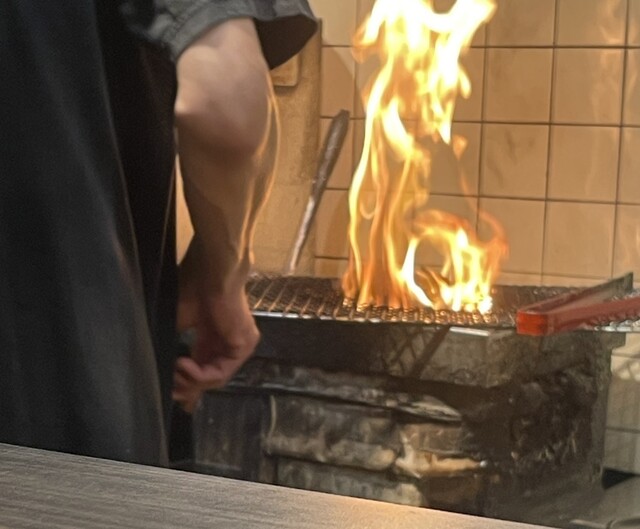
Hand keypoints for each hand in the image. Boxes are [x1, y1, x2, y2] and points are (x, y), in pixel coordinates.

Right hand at [173, 244, 259, 412]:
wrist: (210, 271)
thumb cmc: (191, 288)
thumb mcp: (177, 324)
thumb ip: (172, 346)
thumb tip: (155, 366)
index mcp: (213, 339)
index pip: (203, 371)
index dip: (186, 386)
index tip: (169, 394)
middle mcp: (227, 345)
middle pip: (209, 379)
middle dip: (186, 388)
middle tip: (168, 389)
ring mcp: (238, 346)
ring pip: (214, 379)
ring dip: (190, 381)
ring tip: (173, 372)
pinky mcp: (243, 345)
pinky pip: (221, 372)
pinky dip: (200, 375)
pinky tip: (183, 366)